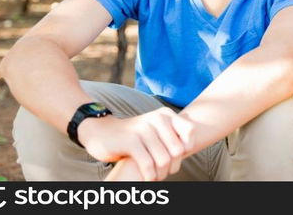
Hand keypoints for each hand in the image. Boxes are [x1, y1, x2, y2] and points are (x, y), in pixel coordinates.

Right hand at [77, 107, 194, 180]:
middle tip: (163, 172)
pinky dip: (149, 175)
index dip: (186, 149)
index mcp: (166, 114)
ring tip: (154, 176)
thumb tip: (191, 146)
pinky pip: (148, 164)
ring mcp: (144, 129)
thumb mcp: (155, 129)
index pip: (190, 132)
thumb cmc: (133, 136)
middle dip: (172, 166)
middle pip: (178, 151)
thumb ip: (172, 134)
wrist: (101, 132)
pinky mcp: (131, 141)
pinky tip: (146, 178)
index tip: (174, 158)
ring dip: (160, 174)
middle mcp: (157, 118)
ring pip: (164, 160)